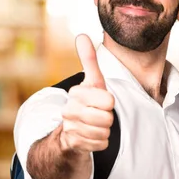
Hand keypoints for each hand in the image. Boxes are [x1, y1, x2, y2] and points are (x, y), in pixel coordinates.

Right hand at [59, 34, 114, 153]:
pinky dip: (100, 142)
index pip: (108, 100)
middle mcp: (69, 109)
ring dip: (104, 130)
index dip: (109, 102)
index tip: (101, 101)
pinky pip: (100, 144)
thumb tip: (81, 35)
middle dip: (108, 118)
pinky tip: (91, 136)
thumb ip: (89, 60)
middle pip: (106, 118)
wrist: (71, 131)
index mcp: (76, 93)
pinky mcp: (73, 143)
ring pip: (104, 132)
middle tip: (99, 114)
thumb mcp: (92, 81)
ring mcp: (70, 127)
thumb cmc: (88, 102)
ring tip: (94, 125)